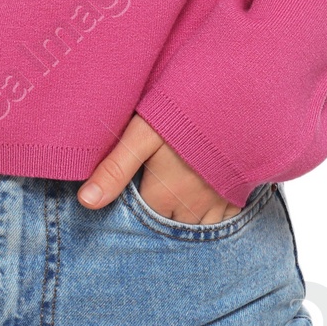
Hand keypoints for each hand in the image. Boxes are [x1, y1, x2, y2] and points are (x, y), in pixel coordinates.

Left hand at [77, 112, 239, 223]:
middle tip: (155, 190)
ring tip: (177, 198)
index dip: (134, 203)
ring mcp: (218, 202)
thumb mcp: (145, 133)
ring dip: (186, 218)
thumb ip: (116, 168)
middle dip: (160, 214)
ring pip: (197, 227)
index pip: (140, 217)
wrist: (239, 98)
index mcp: (164, 195)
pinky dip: (214, 215)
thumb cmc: (188, 110)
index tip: (134, 188)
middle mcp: (191, 207)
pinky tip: (206, 197)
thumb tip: (86, 201)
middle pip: (168, 225)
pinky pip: (225, 219)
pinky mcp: (239, 192)